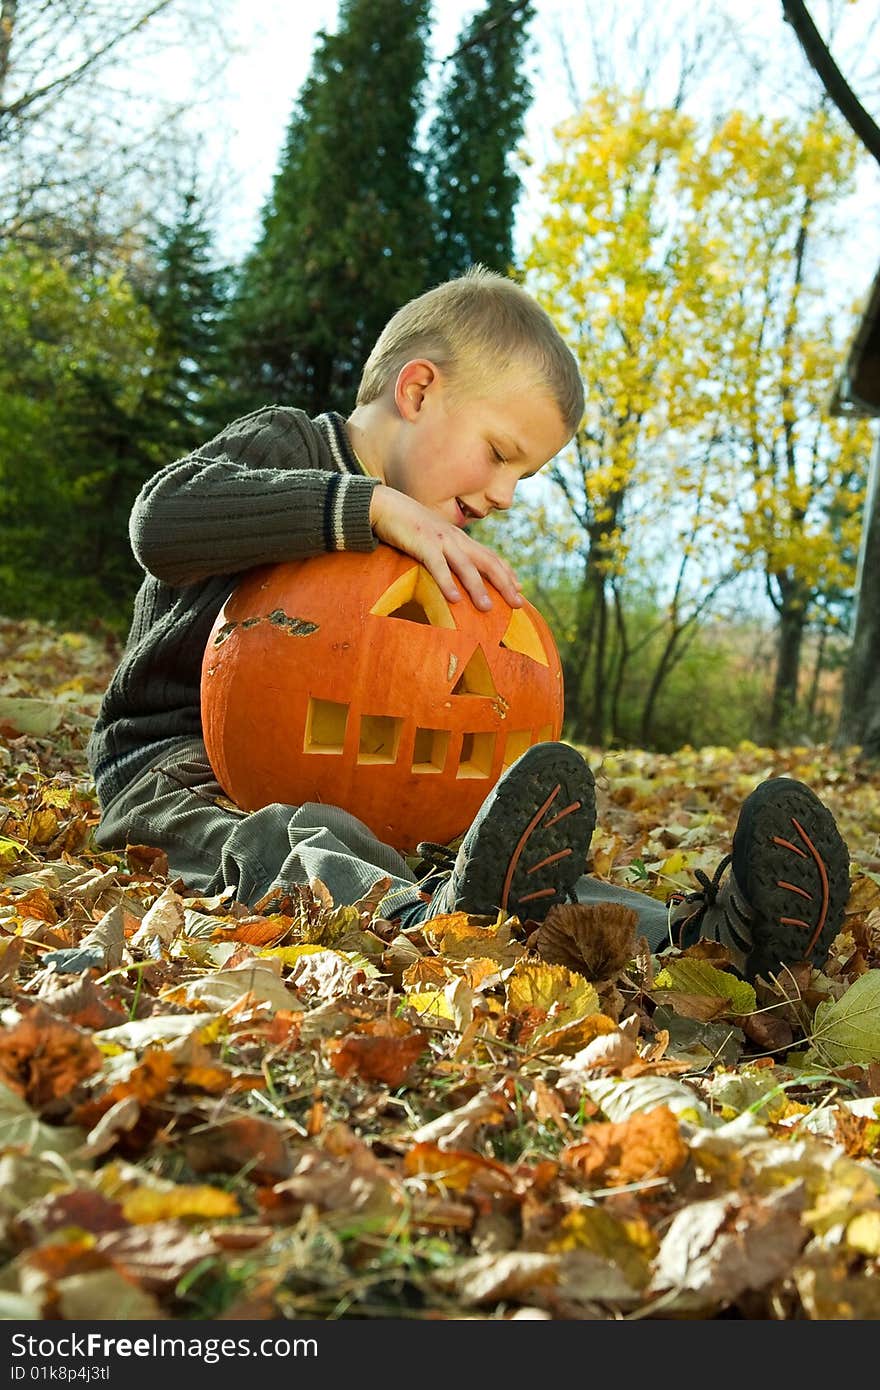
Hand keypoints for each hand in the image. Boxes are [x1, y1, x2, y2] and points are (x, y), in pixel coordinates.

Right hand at [369, 485, 522, 610]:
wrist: (387, 506)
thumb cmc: (409, 527)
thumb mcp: (434, 540)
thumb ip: (446, 554)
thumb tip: (454, 574)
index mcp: (460, 539)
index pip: (490, 556)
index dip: (507, 573)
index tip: (519, 590)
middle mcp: (456, 539)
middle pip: (487, 562)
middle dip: (504, 583)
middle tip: (518, 604)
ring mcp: (441, 541)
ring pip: (466, 566)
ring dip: (478, 588)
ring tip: (487, 608)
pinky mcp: (423, 544)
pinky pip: (437, 566)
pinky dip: (447, 582)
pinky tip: (454, 600)